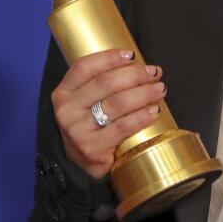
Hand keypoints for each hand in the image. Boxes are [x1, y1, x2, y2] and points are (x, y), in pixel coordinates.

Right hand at [50, 48, 165, 179]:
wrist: (81, 166)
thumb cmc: (90, 127)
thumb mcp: (85, 103)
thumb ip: (101, 84)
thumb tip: (138, 65)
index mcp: (63, 93)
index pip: (85, 67)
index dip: (110, 57)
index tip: (132, 55)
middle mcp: (66, 110)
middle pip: (106, 83)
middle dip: (135, 74)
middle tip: (154, 73)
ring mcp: (77, 130)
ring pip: (117, 103)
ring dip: (144, 93)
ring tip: (159, 90)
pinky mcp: (92, 148)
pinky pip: (123, 126)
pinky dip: (142, 116)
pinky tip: (154, 111)